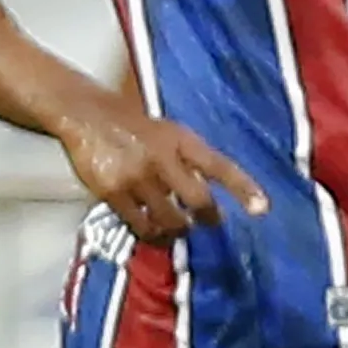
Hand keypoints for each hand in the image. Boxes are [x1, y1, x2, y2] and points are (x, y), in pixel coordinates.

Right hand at [55, 104, 267, 239]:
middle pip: (198, 201)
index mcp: (180, 139)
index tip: (262, 208)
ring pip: (170, 220)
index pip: (219, 165)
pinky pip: (141, 225)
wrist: (85, 114)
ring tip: (177, 230)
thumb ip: (187, 160)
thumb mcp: (167, 132)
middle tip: (210, 224)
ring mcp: (138, 176)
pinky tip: (152, 232)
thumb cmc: (132, 125)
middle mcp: (163, 157)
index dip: (242, 187)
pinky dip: (151, 233)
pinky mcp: (114, 192)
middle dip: (208, 218)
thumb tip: (208, 199)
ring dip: (178, 230)